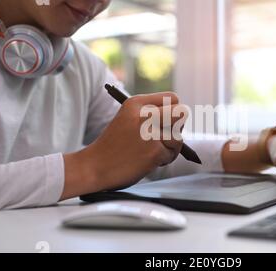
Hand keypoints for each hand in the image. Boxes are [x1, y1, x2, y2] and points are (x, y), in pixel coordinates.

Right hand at [61, 92, 187, 198]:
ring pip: (178, 137)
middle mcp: (144, 114)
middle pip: (182, 112)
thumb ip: (150, 114)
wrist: (93, 166)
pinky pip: (171, 154)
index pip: (172, 98)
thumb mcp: (128, 119)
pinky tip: (148, 161)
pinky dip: (164, 160)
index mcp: (136, 103)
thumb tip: (182, 116)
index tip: (166, 122)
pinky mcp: (153, 152)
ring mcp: (149, 133)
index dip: (174, 111)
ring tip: (154, 151)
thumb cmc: (113, 145)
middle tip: (166, 136)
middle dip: (178, 126)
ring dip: (171, 147)